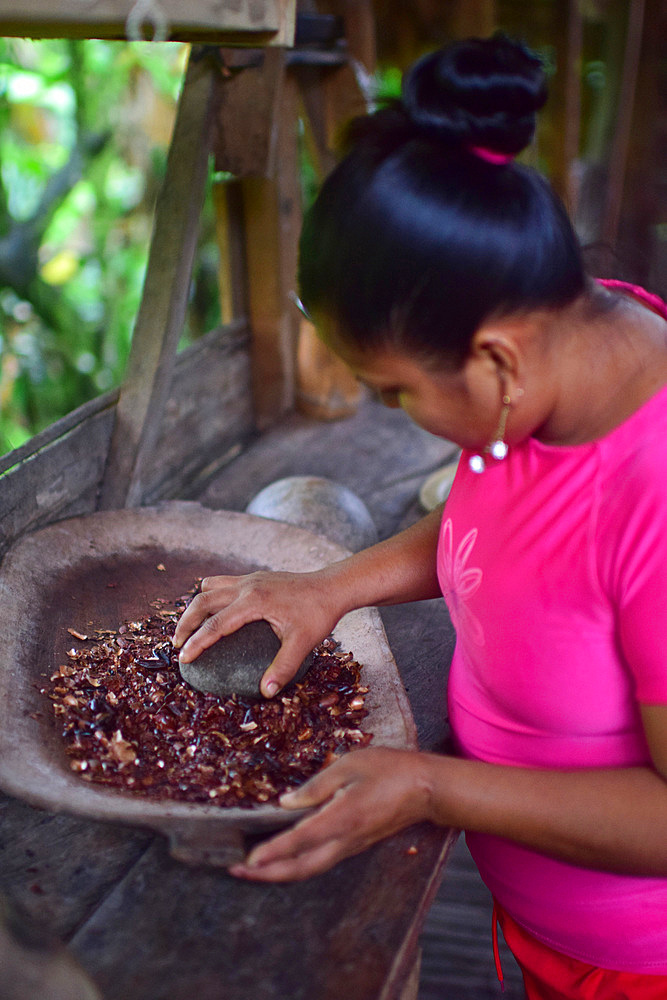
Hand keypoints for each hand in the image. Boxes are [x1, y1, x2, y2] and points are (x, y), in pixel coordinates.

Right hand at [172, 570, 342, 696]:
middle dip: (185, 623)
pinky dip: (210, 595)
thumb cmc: (319, 614)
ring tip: (187, 628)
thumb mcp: (303, 643)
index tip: (183, 658)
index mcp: (254, 601)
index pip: (216, 624)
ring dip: (195, 607)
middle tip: (176, 645)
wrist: (333, 586)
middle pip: (203, 601)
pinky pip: (222, 582)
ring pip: (209, 588)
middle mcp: (247, 586)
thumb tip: (267, 692)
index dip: (197, 642)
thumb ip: (283, 667)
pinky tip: (213, 611)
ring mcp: (250, 579)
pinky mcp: (255, 577)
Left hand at [228, 747, 431, 880]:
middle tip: (237, 870)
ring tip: (254, 868)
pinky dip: (298, 865)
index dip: (271, 852)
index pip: (299, 841)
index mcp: (342, 818)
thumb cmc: (390, 769)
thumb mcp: (350, 765)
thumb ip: (316, 785)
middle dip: (267, 873)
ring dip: (280, 872)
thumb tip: (285, 802)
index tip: (247, 858)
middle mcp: (345, 840)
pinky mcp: (356, 844)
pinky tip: (285, 857)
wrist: (426, 788)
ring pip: (310, 869)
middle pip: (301, 868)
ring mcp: (352, 846)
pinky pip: (321, 861)